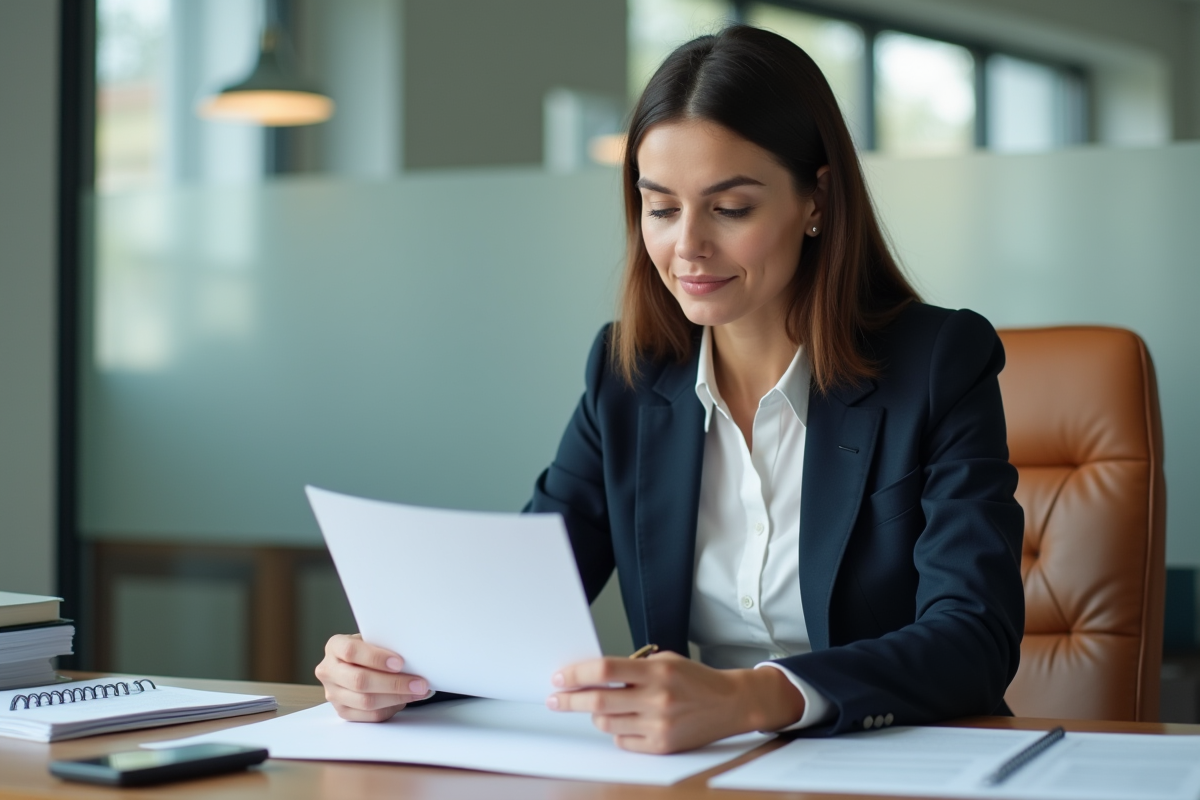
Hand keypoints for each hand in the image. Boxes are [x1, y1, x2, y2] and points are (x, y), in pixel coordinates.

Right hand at [315, 633, 430, 721]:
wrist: (357, 664)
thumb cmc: (369, 649)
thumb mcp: (373, 640)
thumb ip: (385, 645)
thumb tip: (414, 657)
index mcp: (334, 647)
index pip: (351, 651)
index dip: (376, 658)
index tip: (400, 663)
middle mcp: (328, 671)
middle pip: (360, 681)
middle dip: (394, 683)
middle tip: (419, 682)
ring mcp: (333, 694)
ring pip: (365, 701)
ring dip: (396, 697)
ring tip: (418, 692)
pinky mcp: (342, 712)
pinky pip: (369, 715)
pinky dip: (391, 708)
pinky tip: (405, 700)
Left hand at [545, 651, 804, 753]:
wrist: (730, 704)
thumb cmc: (695, 679)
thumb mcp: (666, 661)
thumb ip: (633, 667)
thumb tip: (592, 675)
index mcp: (657, 671)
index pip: (605, 669)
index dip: (577, 674)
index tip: (560, 677)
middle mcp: (657, 699)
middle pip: (599, 701)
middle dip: (570, 700)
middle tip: (555, 699)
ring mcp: (659, 725)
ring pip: (607, 723)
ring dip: (595, 714)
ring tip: (599, 707)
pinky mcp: (662, 746)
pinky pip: (622, 741)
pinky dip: (617, 731)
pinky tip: (625, 721)